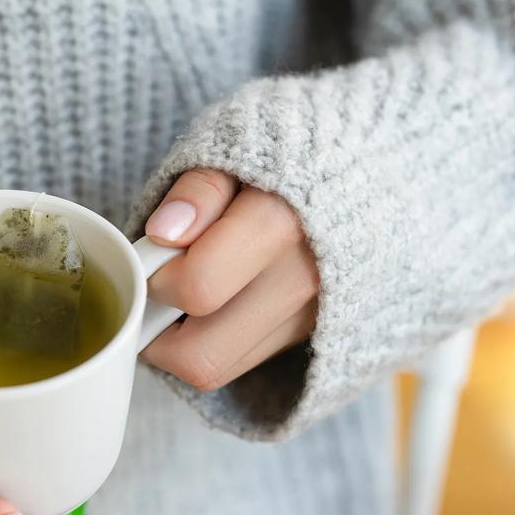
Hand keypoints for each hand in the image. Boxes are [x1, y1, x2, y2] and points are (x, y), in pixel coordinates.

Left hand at [140, 168, 318, 390]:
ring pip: (217, 369)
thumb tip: (163, 233)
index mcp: (284, 224)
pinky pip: (239, 363)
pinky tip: (212, 301)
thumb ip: (199, 190)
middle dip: (156, 332)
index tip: (152, 256)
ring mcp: (312, 318)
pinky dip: (210, 341)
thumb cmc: (282, 155)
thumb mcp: (237, 146)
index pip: (198, 286)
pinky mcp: (308, 335)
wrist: (362, 172)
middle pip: (201, 357)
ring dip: (180, 341)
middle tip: (155, 291)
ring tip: (181, 293)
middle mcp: (303, 283)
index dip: (156, 277)